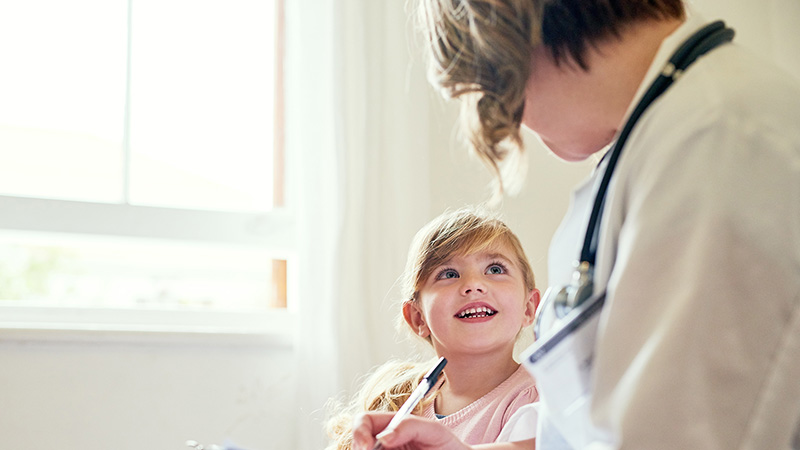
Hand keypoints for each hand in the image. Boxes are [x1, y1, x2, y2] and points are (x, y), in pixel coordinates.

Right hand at [352, 412, 471, 449]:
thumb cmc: (449, 446)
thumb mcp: (434, 431)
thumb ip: (409, 426)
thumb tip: (383, 436)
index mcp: (390, 425)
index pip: (363, 421)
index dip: (359, 432)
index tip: (366, 447)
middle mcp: (384, 443)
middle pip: (357, 444)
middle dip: (361, 449)